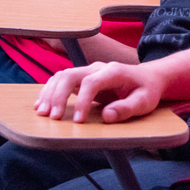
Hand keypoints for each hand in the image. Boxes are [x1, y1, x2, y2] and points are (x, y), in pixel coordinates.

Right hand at [35, 61, 162, 122]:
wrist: (148, 77)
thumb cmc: (147, 90)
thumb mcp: (144, 101)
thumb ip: (127, 108)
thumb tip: (106, 116)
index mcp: (114, 71)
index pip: (91, 82)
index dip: (82, 101)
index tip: (79, 122)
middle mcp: (98, 68)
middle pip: (71, 75)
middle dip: (58, 95)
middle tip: (53, 118)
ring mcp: (89, 71)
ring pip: (62, 75)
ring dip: (50, 93)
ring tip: (42, 113)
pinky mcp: (82, 78)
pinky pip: (61, 80)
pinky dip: (49, 91)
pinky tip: (42, 105)